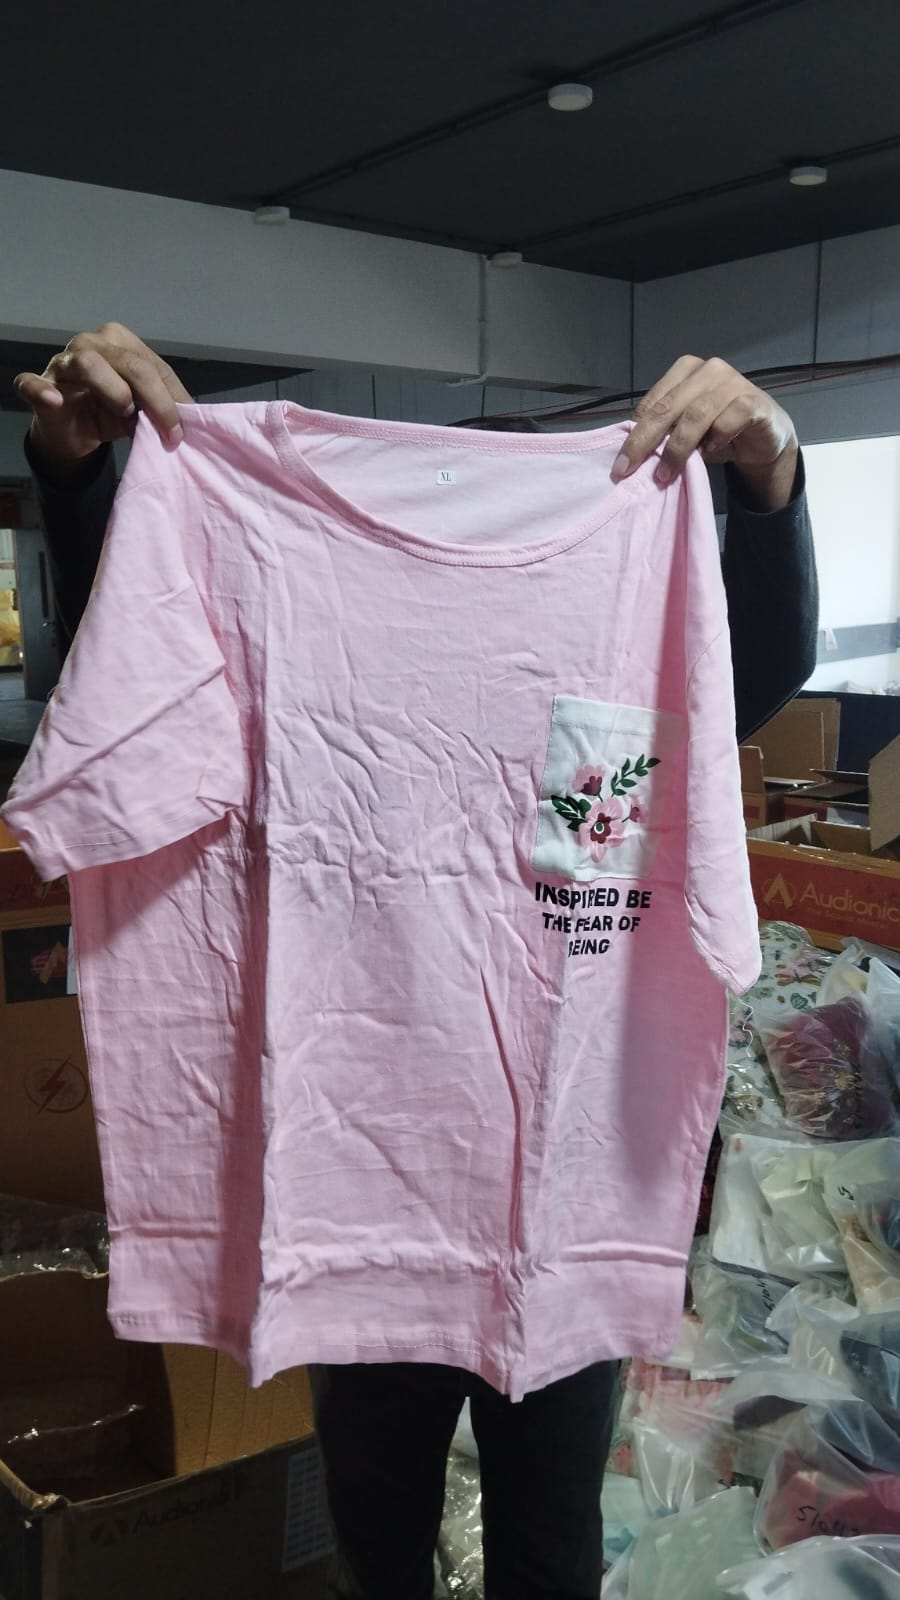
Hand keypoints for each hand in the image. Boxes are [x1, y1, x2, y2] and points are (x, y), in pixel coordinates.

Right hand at [15, 322, 191, 475]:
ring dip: (113, 392)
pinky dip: (41, 391)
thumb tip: (190, 416)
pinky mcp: (38, 385)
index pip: (152, 365)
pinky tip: (55, 402)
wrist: (72, 431)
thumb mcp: (142, 408)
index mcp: (118, 342)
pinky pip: (33, 384)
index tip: (183, 429)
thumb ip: (162, 405)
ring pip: (88, 364)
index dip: (172, 398)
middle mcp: (89, 343)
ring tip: (124, 414)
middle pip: (129, 363)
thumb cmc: (109, 410)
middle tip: (169, 432)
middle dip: (155, 400)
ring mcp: (61, 363)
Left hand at [611, 356, 798, 509]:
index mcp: (685, 371)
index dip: (634, 432)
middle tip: (630, 468)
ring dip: (678, 447)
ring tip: (666, 473)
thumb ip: (664, 432)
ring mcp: (732, 382)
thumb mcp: (686, 431)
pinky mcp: (752, 400)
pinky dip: (715, 439)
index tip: (621, 462)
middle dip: (645, 440)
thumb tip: (633, 453)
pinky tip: (711, 451)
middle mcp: (708, 370)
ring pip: (696, 414)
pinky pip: (727, 421)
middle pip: (668, 406)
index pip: (653, 401)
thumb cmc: (719, 431)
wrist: (764, 437)